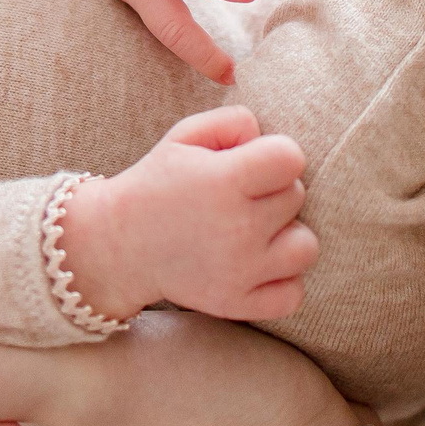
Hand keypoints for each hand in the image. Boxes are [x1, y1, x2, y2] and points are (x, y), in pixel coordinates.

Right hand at [63, 108, 314, 322]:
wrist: (119, 244)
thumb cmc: (158, 183)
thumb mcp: (185, 135)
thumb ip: (235, 121)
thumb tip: (268, 139)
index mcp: (224, 181)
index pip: (291, 158)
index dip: (276, 155)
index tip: (253, 164)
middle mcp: (238, 228)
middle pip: (297, 196)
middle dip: (273, 191)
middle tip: (239, 197)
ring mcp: (240, 271)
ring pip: (306, 247)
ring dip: (286, 236)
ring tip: (256, 232)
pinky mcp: (238, 304)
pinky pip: (293, 294)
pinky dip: (283, 281)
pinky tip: (258, 265)